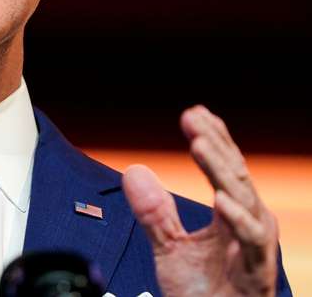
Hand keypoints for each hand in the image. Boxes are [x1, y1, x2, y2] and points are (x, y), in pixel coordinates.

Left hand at [123, 105, 277, 296]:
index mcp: (232, 215)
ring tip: (199, 145)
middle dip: (215, 143)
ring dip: (221, 170)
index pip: (224, 168)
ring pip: (244, 199)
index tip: (192, 113)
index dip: (212, 139)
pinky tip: (221, 198)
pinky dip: (239, 219)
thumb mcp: (170, 247)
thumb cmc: (203, 293)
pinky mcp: (257, 273)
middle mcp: (248, 224)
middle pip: (235, 175)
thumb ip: (154, 211)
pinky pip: (253, 241)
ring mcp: (255, 247)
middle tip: (193, 117)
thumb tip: (133, 171)